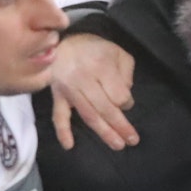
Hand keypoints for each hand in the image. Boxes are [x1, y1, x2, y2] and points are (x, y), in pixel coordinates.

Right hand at [49, 34, 138, 150]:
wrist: (60, 44)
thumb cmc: (94, 49)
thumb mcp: (117, 53)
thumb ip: (126, 73)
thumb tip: (125, 98)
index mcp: (101, 67)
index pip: (118, 95)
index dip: (126, 102)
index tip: (127, 102)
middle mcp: (84, 80)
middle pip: (105, 109)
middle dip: (121, 126)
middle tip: (132, 141)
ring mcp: (69, 90)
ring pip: (88, 115)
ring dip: (103, 132)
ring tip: (117, 145)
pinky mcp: (57, 96)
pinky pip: (59, 115)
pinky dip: (63, 131)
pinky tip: (69, 145)